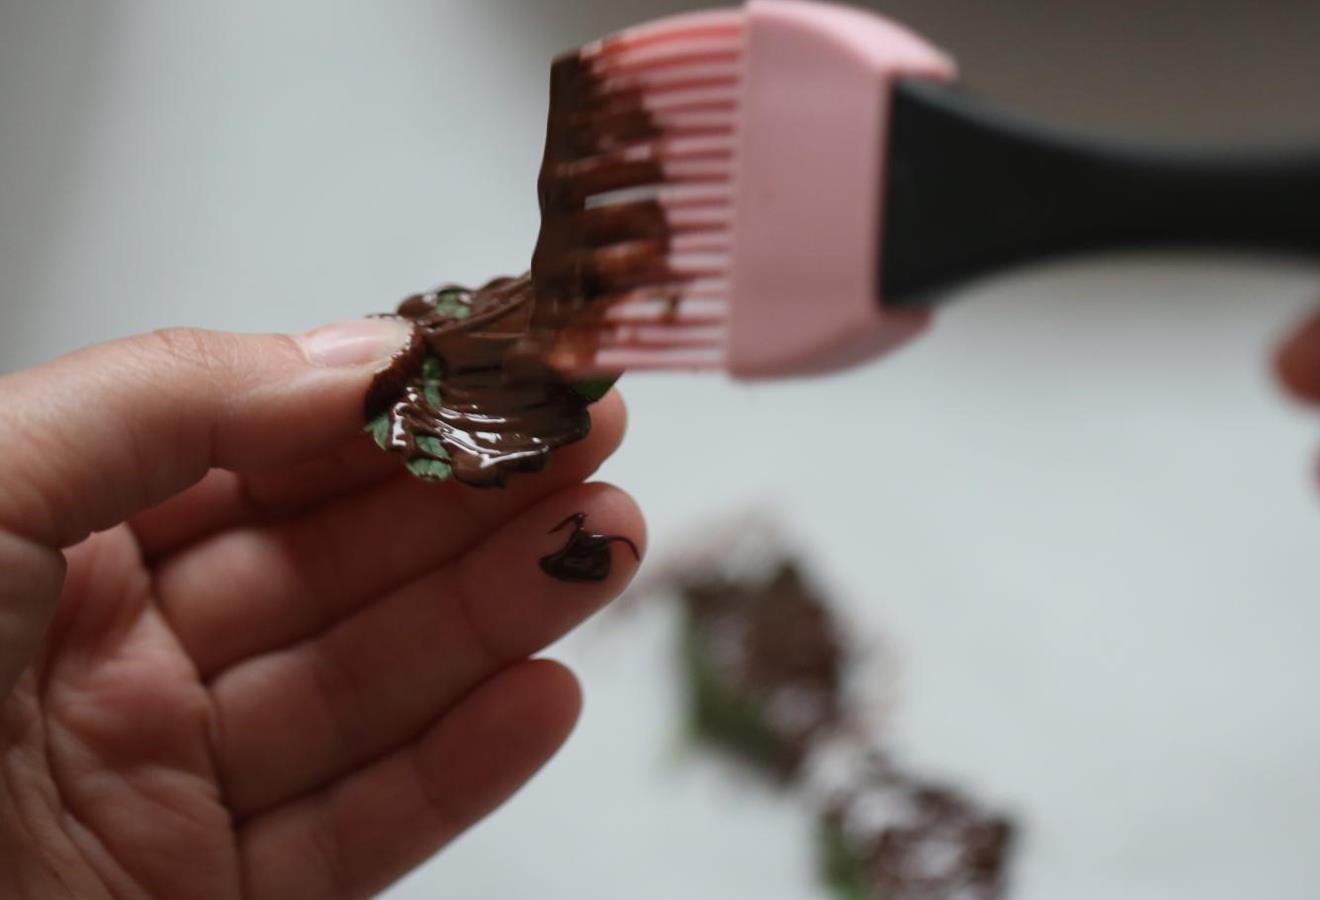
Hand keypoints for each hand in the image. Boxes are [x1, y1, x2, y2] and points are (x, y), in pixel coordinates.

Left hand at [0, 320, 644, 898]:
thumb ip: (166, 402)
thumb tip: (359, 356)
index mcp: (24, 538)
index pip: (248, 449)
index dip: (390, 404)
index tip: (512, 365)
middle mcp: (93, 659)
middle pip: (326, 564)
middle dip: (470, 497)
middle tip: (594, 443)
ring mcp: (150, 793)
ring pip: (362, 691)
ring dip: (495, 615)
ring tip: (608, 544)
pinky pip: (353, 833)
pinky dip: (460, 770)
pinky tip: (541, 695)